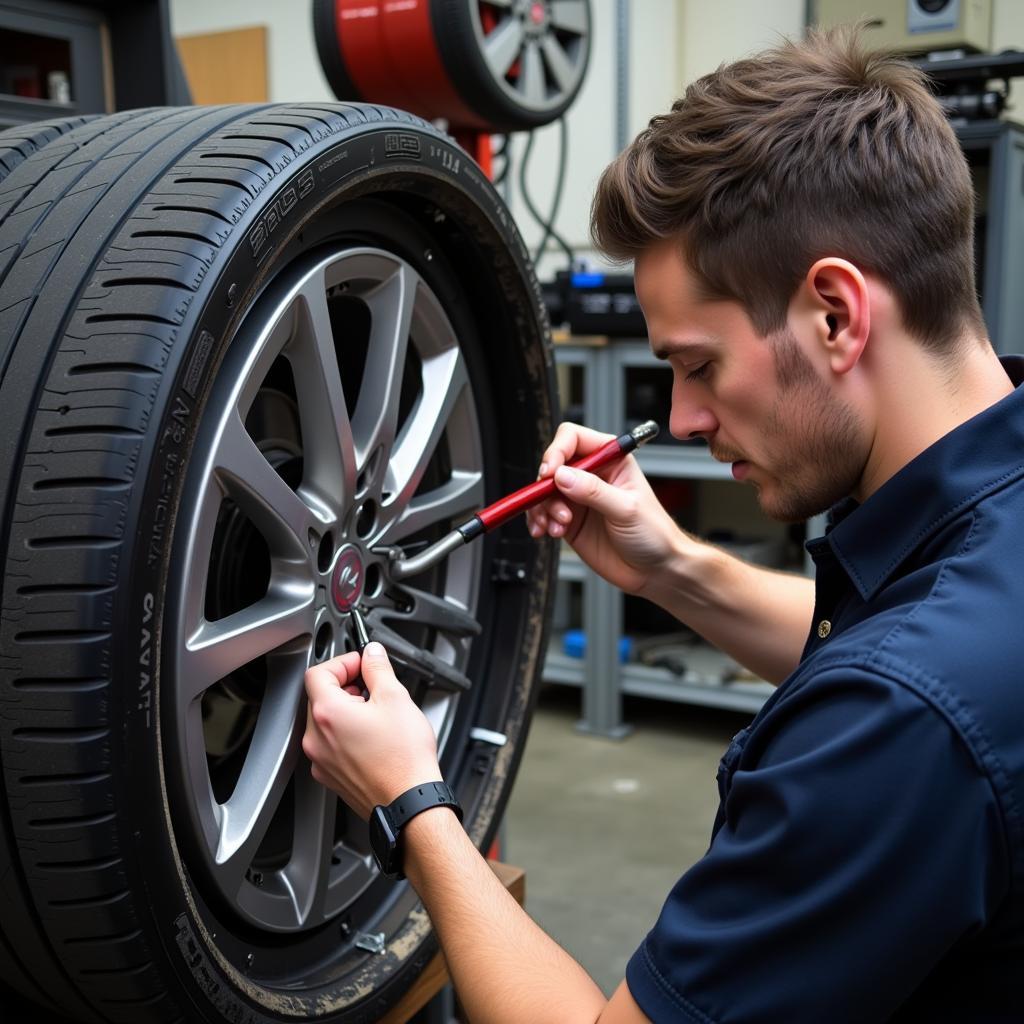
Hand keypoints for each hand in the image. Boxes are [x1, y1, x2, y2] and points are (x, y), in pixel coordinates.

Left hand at [302, 643, 440, 819]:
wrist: (409, 803)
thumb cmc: (404, 760)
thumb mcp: (396, 699)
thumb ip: (378, 669)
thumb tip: (372, 655)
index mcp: (328, 713)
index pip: (317, 673)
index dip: (341, 662)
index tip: (360, 664)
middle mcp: (317, 738)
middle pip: (319, 697)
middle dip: (344, 685)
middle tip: (371, 686)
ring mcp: (321, 761)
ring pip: (325, 722)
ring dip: (345, 710)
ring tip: (375, 713)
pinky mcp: (331, 776)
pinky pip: (330, 746)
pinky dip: (346, 735)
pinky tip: (372, 737)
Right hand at [525, 422, 687, 596]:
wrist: (655, 570)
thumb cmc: (654, 534)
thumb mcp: (627, 509)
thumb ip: (593, 491)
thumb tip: (563, 475)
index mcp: (611, 459)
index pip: (573, 438)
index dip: (557, 451)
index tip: (550, 473)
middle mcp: (592, 475)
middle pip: (553, 465)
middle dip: (546, 486)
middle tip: (552, 505)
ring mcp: (578, 498)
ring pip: (543, 492)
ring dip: (542, 508)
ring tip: (558, 526)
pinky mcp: (569, 521)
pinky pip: (542, 514)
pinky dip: (539, 522)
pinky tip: (549, 532)